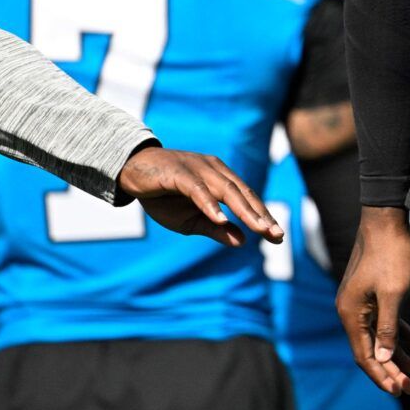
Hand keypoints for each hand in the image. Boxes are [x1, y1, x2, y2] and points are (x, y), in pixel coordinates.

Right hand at [116, 145, 282, 247]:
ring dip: (244, 210)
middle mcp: (215, 170)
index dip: (263, 217)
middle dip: (261, 215)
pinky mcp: (179, 172)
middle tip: (276, 235)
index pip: (247, 199)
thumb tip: (242, 241)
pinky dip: (210, 204)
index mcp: (221, 178)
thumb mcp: (190, 220)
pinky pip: (198, 189)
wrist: (131, 173)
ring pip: (227, 190)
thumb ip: (215, 228)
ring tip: (258, 228)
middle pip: (243, 194)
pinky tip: (220, 219)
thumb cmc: (163, 196)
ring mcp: (198, 169)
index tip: (278, 237)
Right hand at [337, 207, 409, 395]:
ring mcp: (362, 303)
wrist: (386, 220)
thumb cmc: (391, 254)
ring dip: (398, 354)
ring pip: (380, 337)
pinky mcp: (373, 295)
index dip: (382, 375)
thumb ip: (388, 327)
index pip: (364, 355)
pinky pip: (386, 321)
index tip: (400, 391)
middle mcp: (351, 311)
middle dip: (391, 370)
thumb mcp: (393, 293)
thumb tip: (382, 358)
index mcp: (351, 313)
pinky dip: (401, 332)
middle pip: (371, 350)